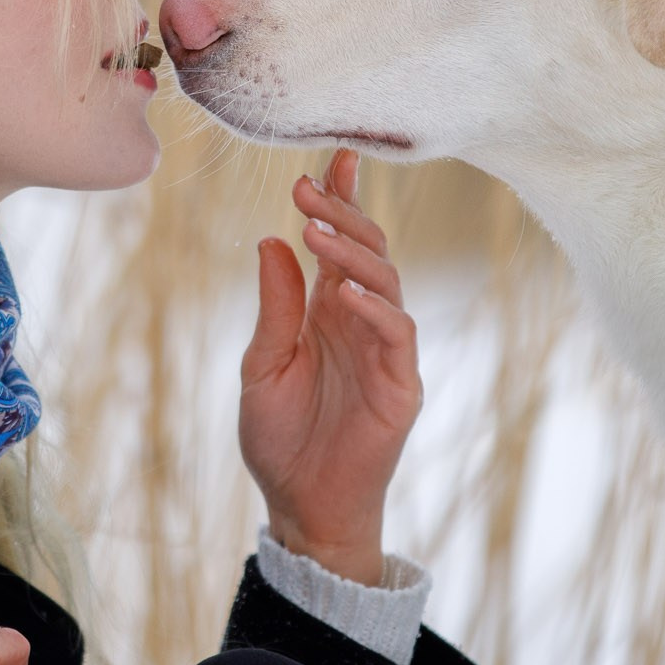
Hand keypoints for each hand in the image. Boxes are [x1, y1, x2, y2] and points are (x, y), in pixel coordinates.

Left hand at [237, 148, 421, 586]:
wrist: (302, 505)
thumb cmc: (279, 440)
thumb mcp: (263, 365)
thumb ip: (275, 306)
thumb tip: (273, 240)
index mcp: (327, 312)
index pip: (340, 244)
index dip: (340, 200)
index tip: (331, 158)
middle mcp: (361, 321)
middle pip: (367, 251)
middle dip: (342, 214)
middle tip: (308, 187)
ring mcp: (386, 350)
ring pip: (384, 282)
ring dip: (352, 253)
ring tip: (318, 230)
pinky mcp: (401, 383)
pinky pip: (395, 333)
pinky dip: (373, 308)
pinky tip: (343, 293)